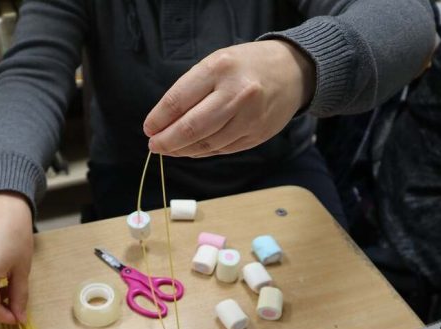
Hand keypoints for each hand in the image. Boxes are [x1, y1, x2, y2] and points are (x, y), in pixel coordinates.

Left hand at [144, 40, 315, 157]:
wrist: (292, 72)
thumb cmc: (245, 67)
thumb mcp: (215, 63)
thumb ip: (190, 90)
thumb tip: (162, 122)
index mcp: (220, 69)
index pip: (179, 101)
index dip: (159, 120)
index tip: (148, 129)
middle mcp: (237, 94)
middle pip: (191, 128)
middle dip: (167, 141)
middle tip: (154, 146)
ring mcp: (249, 118)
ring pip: (207, 144)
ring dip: (183, 150)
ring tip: (170, 148)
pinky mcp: (257, 135)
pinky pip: (222, 150)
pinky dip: (203, 152)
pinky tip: (192, 149)